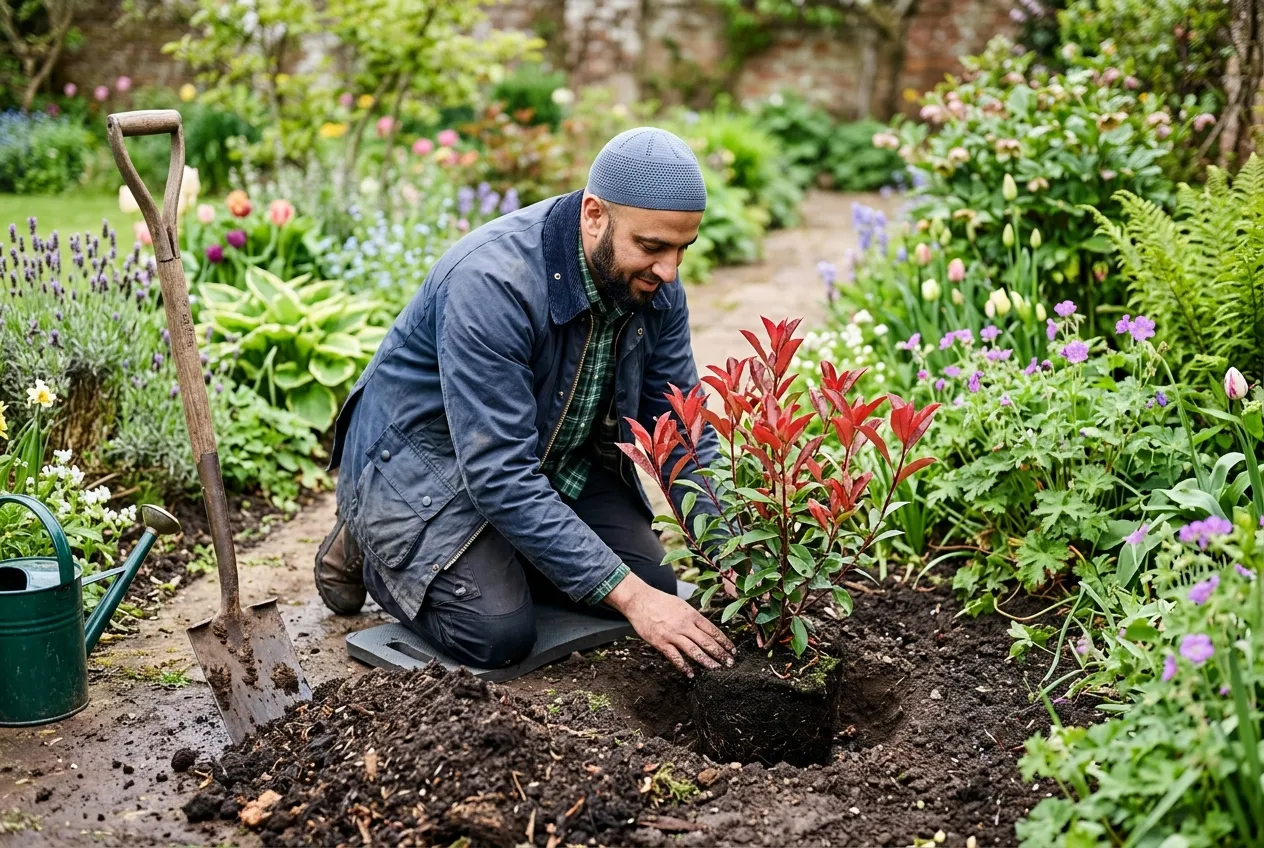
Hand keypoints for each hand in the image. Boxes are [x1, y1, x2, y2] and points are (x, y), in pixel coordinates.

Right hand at [604, 573, 735, 676]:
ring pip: (694, 651)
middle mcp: (684, 625)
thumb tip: (706, 629)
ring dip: (707, 661)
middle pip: (707, 642)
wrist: (639, 600)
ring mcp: (672, 634)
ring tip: (716, 669)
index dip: (724, 641)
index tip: (732, 650)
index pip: (713, 630)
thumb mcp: (682, 605)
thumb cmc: (660, 601)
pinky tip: (691, 674)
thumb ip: (693, 617)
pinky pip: (675, 657)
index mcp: (691, 615)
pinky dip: (684, 667)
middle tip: (730, 663)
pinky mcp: (660, 642)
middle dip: (721, 653)